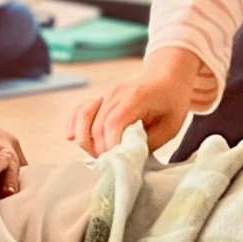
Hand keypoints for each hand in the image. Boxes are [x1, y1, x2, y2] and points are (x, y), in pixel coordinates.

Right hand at [66, 51, 199, 155]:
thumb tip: (127, 158)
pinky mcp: (101, 98)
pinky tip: (71, 137)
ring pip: (84, 115)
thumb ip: (148, 142)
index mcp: (136, 98)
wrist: (168, 77)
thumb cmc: (171, 103)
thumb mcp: (170, 126)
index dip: (111, 144)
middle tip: (110, 164)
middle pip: (97, 124)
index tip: (117, 160)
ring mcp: (107, 94)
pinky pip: (82, 109)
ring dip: (85, 139)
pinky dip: (74, 123)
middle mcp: (117, 93)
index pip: (114, 122)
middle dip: (100, 148)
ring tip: (95, 155)